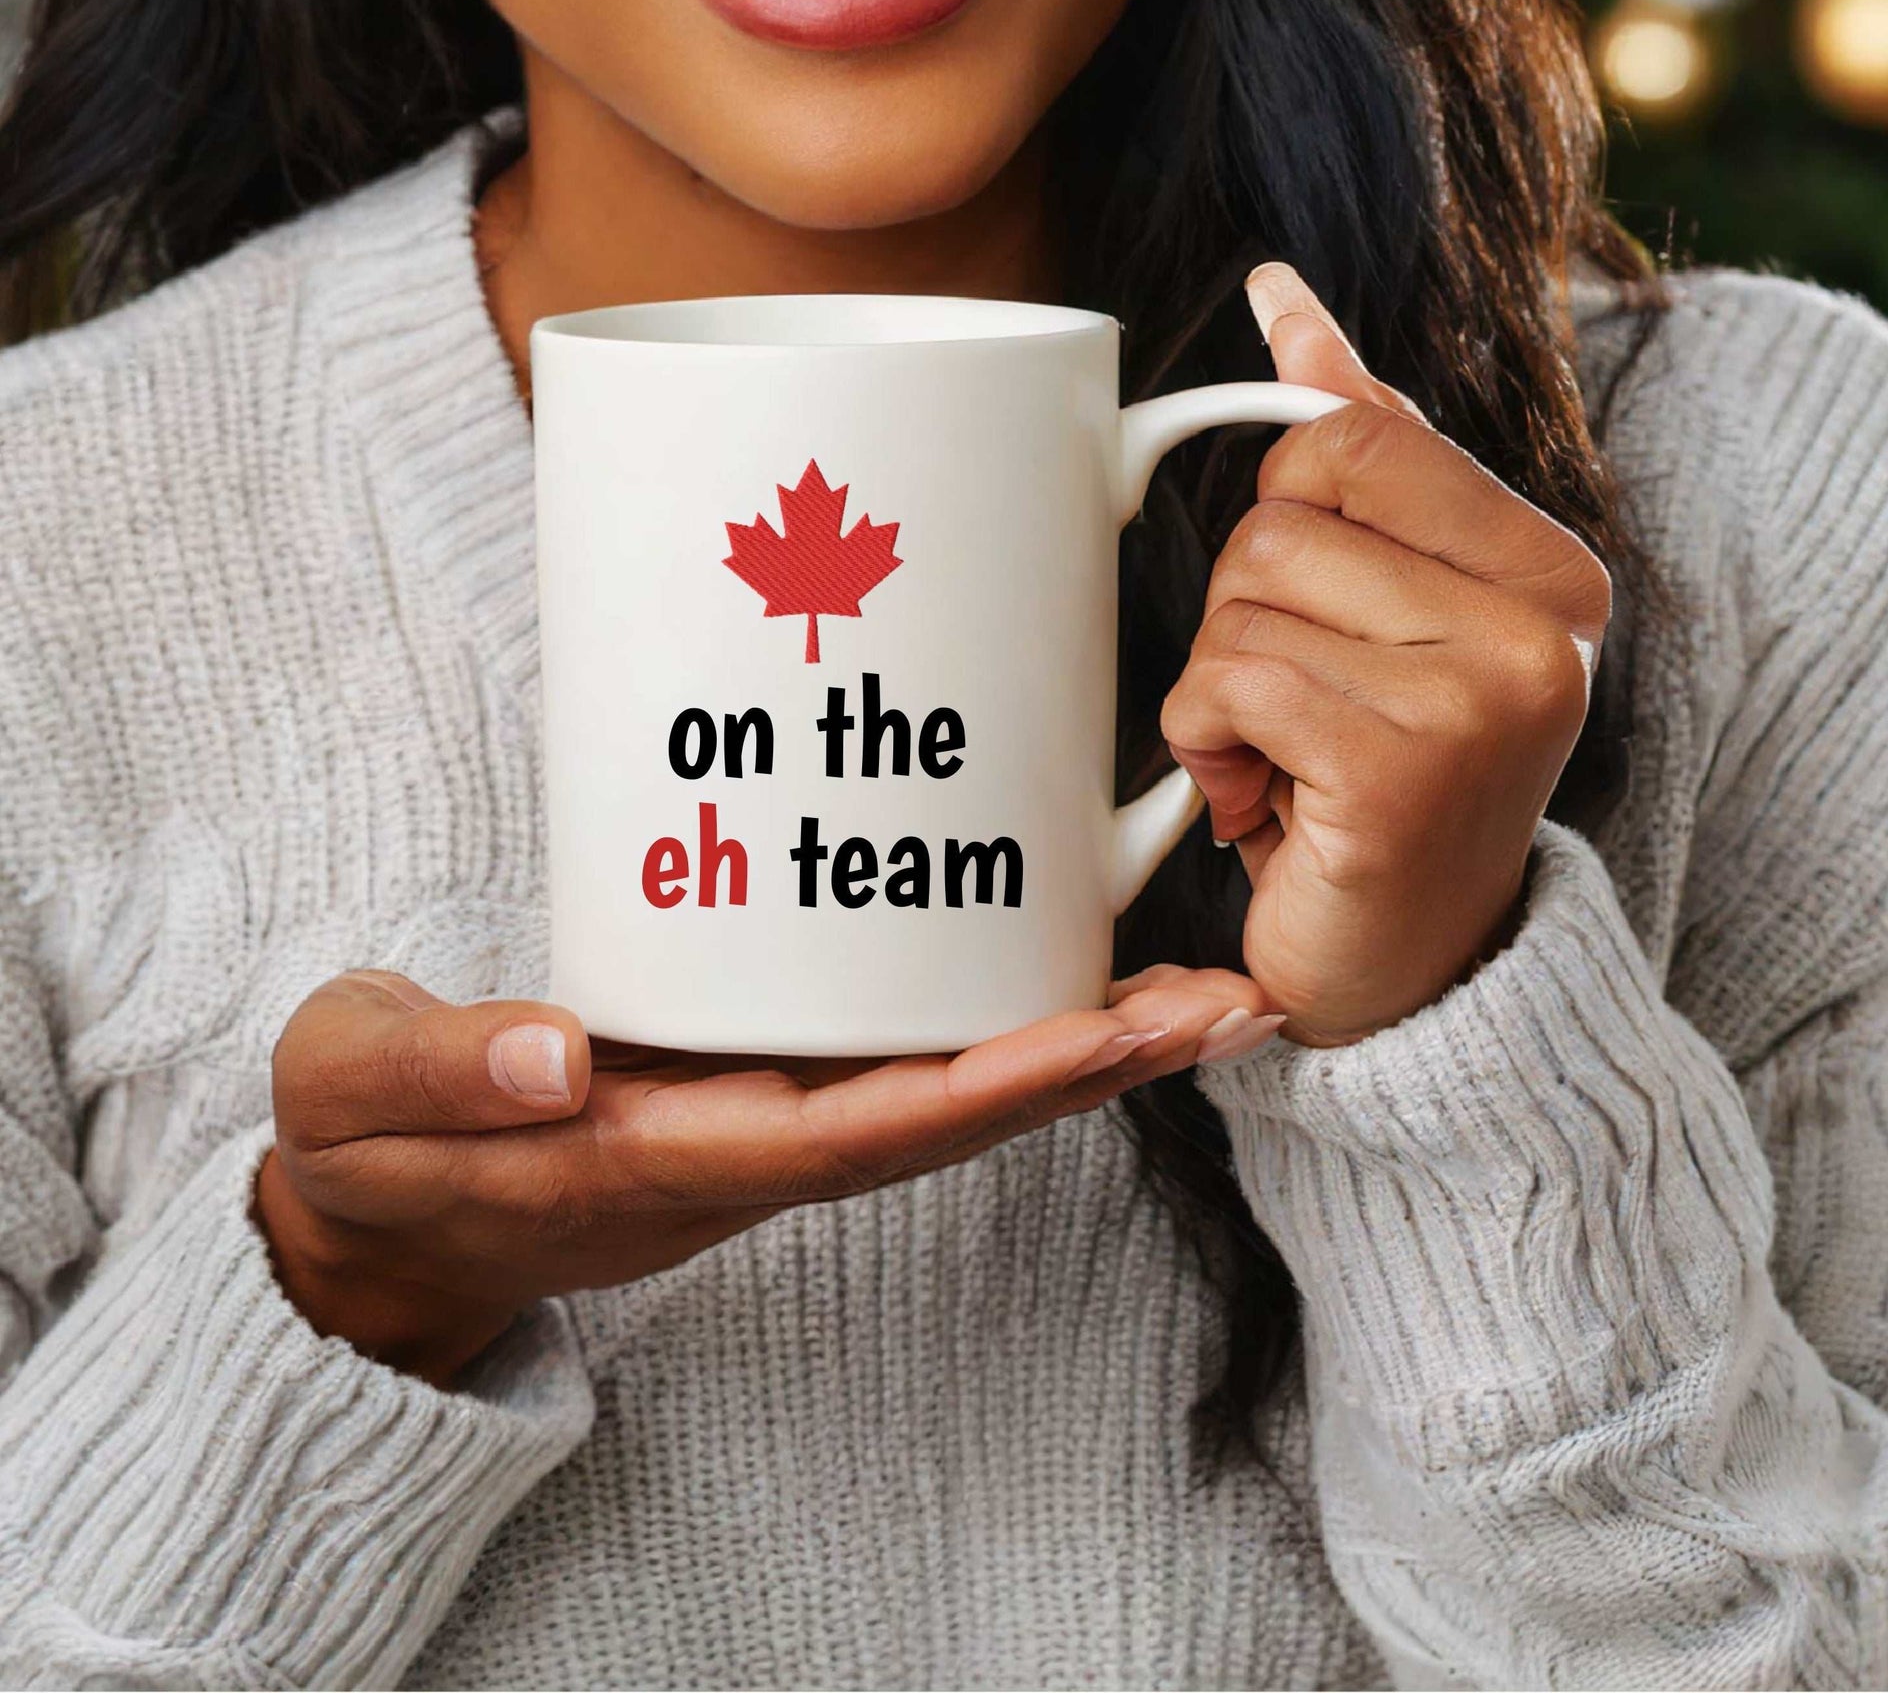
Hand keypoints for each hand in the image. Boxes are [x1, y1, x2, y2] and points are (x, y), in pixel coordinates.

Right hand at [256, 965, 1276, 1385]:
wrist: (379, 1208)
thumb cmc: (371, 1143)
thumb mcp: (357, 1094)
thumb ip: (444, 1073)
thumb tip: (560, 1056)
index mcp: (651, 1161)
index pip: (850, 1133)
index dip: (989, 1087)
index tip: (1111, 1032)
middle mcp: (738, 1156)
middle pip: (947, 1120)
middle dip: (1094, 1069)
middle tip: (1232, 1003)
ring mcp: (758, 1127)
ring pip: (944, 1093)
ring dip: (1080, 1050)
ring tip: (1203, 991)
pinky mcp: (756, 1087)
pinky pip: (902, 1062)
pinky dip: (1002, 1028)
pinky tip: (1071, 976)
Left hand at [1160, 262, 1610, 1046]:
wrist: (1398, 972)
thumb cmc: (1375, 777)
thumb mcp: (1379, 606)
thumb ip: (1355, 451)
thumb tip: (1281, 296)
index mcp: (1548, 566)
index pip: (1345, 435)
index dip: (1284, 521)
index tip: (1318, 614)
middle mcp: (1543, 624)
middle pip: (1281, 514)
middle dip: (1244, 613)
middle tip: (1296, 709)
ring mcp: (1487, 696)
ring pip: (1243, 595)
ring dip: (1221, 685)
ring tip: (1284, 760)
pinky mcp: (1409, 770)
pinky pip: (1229, 678)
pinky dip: (1204, 738)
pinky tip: (1256, 800)